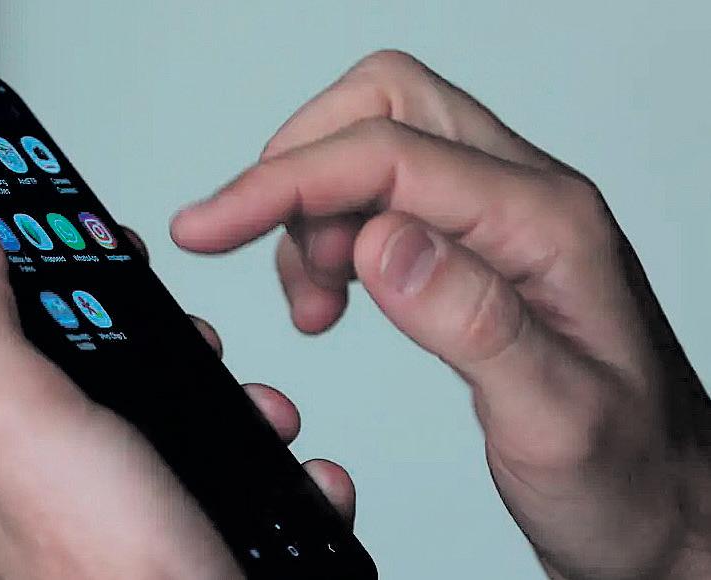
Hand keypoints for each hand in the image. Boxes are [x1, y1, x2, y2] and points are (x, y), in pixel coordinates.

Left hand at [0, 167, 355, 578]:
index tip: (108, 238)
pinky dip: (278, 463)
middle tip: (199, 344)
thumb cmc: (110, 571)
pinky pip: (247, 472)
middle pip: (124, 367)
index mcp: (8, 447)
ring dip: (245, 403)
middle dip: (181, 344)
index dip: (70, 272)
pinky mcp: (204, 532)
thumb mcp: (22, 411)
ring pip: (195, 417)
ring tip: (262, 414)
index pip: (25, 325)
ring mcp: (143, 507)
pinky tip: (291, 472)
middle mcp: (72, 480)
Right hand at [172, 50, 710, 578]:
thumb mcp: (554, 419)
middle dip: (300, 165)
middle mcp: (526, 201)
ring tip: (313, 300)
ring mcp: (501, 220)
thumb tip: (381, 241)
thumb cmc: (627, 474)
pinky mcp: (478, 248)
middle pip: (388, 106)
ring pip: (379, 145)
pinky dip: (333, 233)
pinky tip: (334, 295)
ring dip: (314, 206)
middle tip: (252, 243)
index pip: (390, 156)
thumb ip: (472, 320)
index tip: (210, 226)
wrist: (664, 505)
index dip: (286, 181)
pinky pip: (386, 198)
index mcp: (547, 226)